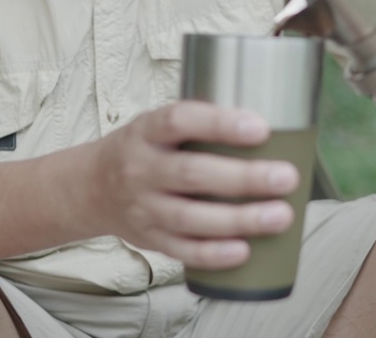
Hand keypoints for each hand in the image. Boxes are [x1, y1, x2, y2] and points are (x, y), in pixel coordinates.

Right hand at [87, 101, 299, 268]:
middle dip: (244, 177)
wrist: (90, 188)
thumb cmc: (144, 150)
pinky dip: (214, 254)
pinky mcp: (149, 239)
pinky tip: (245, 251)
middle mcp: (140, 168)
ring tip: (281, 216)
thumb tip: (273, 126)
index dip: (219, 124)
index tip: (261, 128)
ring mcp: (142, 207)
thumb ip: (201, 125)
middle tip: (285, 178)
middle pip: (191, 173)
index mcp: (146, 131)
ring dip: (239, 219)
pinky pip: (182, 250)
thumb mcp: (158, 125)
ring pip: (190, 217)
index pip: (179, 121)